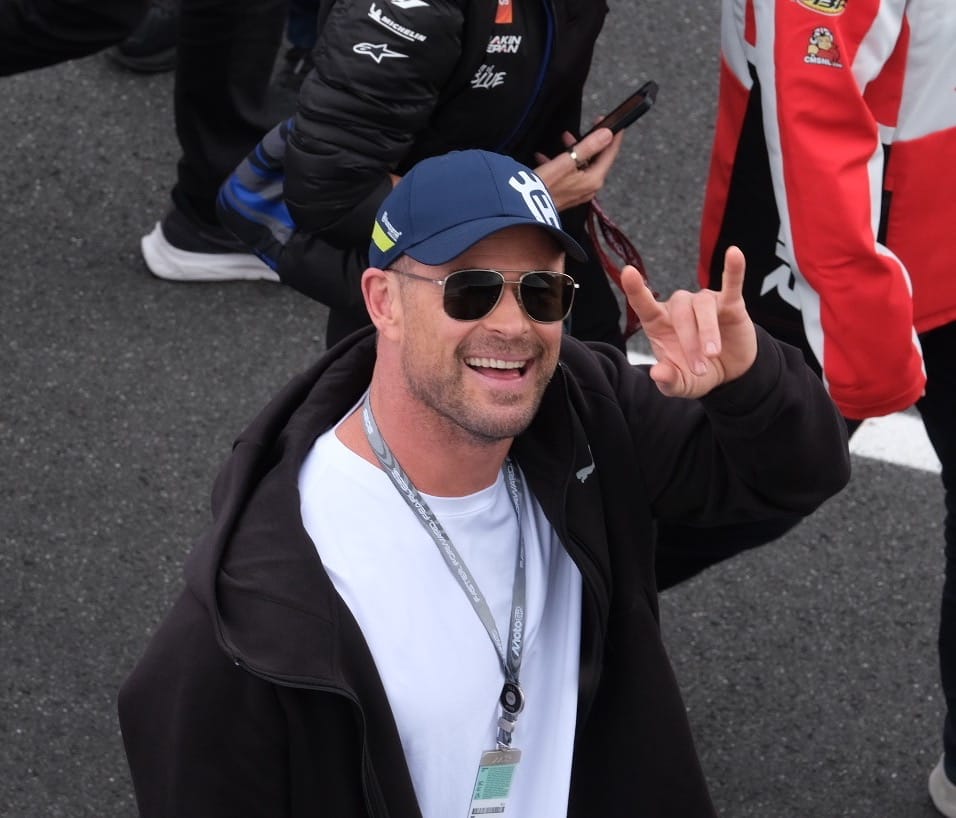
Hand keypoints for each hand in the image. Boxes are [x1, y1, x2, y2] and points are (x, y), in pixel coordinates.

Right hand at [533, 127, 623, 210]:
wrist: (525, 208)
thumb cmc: (544, 186)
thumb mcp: (566, 162)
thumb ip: (588, 147)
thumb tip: (607, 134)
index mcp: (593, 180)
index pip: (610, 154)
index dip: (612, 137)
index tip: (614, 122)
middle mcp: (589, 188)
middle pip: (596, 160)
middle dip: (590, 142)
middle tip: (588, 127)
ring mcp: (578, 193)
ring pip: (582, 166)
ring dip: (575, 151)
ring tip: (565, 139)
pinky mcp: (567, 195)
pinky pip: (570, 174)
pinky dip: (562, 163)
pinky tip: (546, 157)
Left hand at [622, 246, 757, 397]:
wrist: (730, 374)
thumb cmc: (697, 374)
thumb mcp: (681, 385)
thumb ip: (668, 381)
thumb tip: (658, 373)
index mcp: (659, 324)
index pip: (644, 305)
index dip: (636, 289)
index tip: (628, 272)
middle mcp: (679, 308)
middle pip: (681, 315)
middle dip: (690, 344)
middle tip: (699, 369)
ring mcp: (704, 302)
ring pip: (703, 307)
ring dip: (707, 332)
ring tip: (713, 354)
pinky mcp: (731, 303)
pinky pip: (732, 283)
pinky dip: (733, 270)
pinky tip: (735, 254)